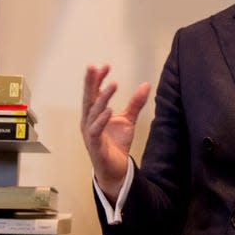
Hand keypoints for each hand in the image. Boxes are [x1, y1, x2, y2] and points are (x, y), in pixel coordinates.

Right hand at [81, 64, 150, 201]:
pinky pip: (95, 131)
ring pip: (93, 112)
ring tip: (112, 85)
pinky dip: (101, 120)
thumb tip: (146, 84)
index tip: (105, 65)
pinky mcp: (95, 145)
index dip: (98, 79)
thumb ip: (135, 103)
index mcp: (94, 114)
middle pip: (88, 98)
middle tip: (94, 67)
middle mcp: (88, 121)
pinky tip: (109, 110)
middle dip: (90, 82)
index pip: (93, 92)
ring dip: (102, 98)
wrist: (116, 169)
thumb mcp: (128, 119)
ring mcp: (90, 133)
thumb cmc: (116, 144)